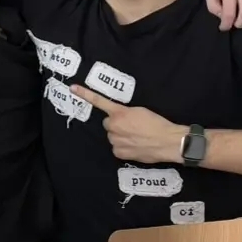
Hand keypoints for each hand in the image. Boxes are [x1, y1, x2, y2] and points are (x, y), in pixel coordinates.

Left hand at [71, 87, 185, 162]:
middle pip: (108, 124)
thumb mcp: (141, 111)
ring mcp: (114, 140)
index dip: (85, 94)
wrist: (168, 141)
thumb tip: (120, 119)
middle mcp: (113, 126)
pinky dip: (123, 147)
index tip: (73, 88)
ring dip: (120, 136)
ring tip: (136, 137)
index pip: (100, 102)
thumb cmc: (158, 124)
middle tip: (131, 127)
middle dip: (116, 125)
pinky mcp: (118, 152)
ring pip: (112, 136)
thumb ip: (125, 114)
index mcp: (119, 113)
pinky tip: (135, 146)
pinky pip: (117, 148)